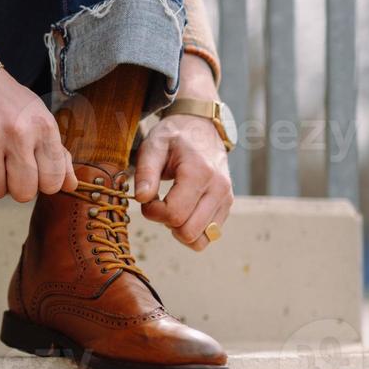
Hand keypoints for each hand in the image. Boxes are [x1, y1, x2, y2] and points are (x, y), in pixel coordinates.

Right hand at [0, 62, 77, 201]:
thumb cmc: (6, 102)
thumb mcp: (38, 118)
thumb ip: (57, 153)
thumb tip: (71, 185)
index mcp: (42, 126)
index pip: (53, 181)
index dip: (43, 183)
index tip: (35, 172)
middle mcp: (17, 133)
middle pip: (24, 193)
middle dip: (17, 187)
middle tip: (10, 169)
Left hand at [134, 54, 232, 250]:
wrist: (201, 128)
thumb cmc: (174, 137)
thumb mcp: (153, 146)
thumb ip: (145, 172)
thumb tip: (141, 199)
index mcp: (199, 173)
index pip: (174, 214)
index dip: (153, 213)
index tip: (147, 198)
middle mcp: (218, 189)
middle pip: (188, 232)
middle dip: (166, 223)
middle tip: (158, 204)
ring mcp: (226, 199)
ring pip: (201, 240)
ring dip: (180, 230)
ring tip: (172, 207)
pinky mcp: (227, 206)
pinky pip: (209, 235)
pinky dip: (192, 229)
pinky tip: (183, 209)